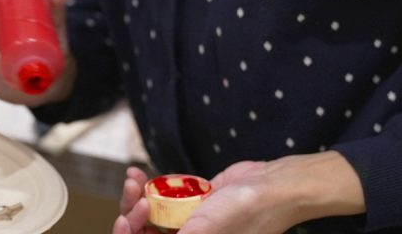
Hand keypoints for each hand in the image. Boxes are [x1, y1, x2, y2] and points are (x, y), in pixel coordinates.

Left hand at [113, 153, 365, 233]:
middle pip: (147, 232)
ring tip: (133, 178)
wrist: (274, 185)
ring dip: (136, 197)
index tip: (127, 220)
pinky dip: (149, 187)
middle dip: (132, 214)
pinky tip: (138, 173)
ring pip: (151, 214)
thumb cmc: (247, 211)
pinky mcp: (194, 203)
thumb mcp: (206, 230)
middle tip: (134, 193)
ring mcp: (191, 222)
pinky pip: (164, 198)